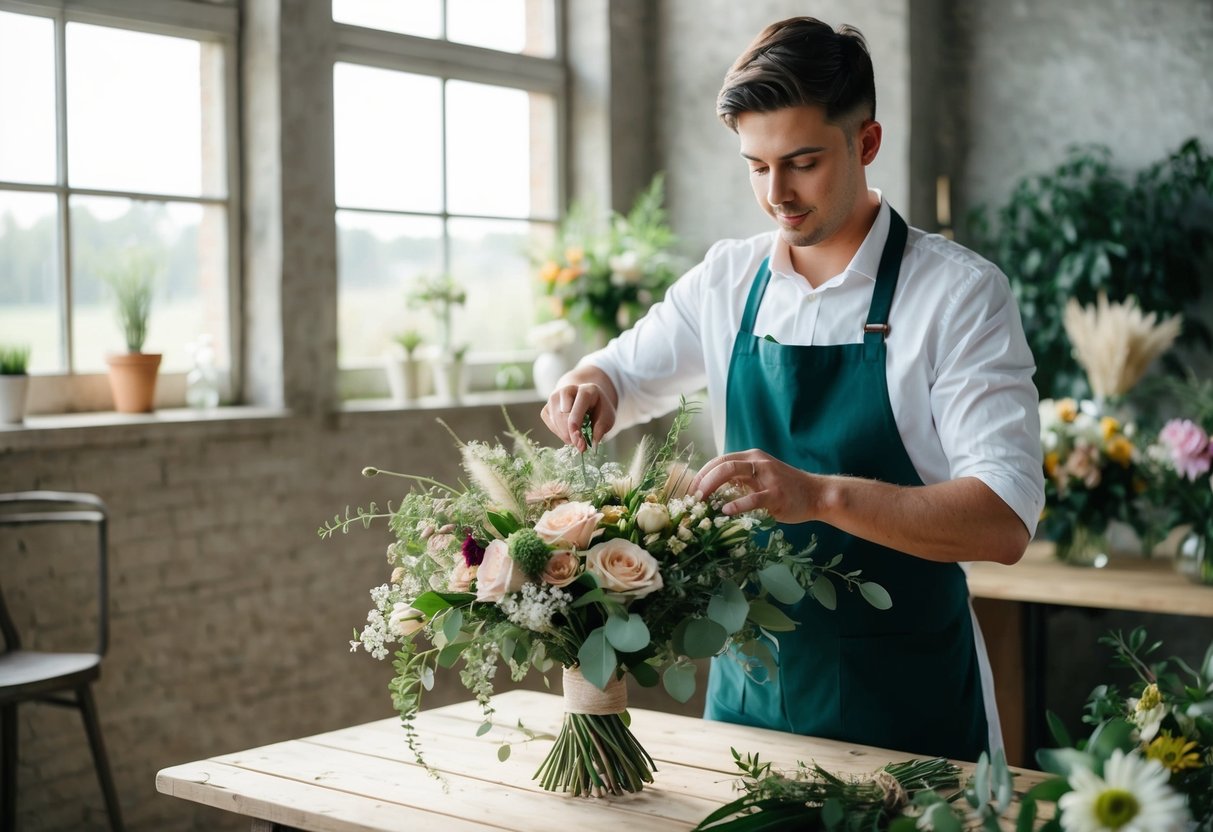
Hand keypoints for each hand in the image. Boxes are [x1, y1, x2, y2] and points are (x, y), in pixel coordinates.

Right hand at [540, 383, 616, 451]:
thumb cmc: (598, 409)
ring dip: (565, 434)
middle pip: (562, 415)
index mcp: (587, 390)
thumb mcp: (608, 417)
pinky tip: (568, 431)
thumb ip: (601, 428)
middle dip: (570, 434)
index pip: (577, 408)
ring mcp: (555, 397)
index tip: (579, 444)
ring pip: (555, 420)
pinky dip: (559, 432)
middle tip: (581, 446)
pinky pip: (550, 423)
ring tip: (577, 438)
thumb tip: (593, 444)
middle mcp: (568, 389)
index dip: (576, 427)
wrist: (587, 400)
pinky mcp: (547, 406)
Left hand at [689, 450, 817, 522]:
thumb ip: (741, 479)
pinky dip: (736, 504)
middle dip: (703, 479)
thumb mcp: (761, 478)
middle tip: (692, 497)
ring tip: (701, 501)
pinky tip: (725, 511)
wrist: (817, 494)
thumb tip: (713, 490)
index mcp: (752, 458)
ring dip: (712, 486)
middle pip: (722, 464)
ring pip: (732, 473)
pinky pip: (752, 498)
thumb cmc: (786, 488)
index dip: (702, 473)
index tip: (691, 488)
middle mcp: (758, 462)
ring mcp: (767, 477)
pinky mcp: (776, 494)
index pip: (720, 460)